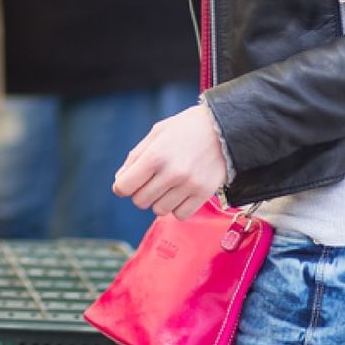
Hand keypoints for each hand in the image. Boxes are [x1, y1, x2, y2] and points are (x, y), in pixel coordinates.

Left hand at [112, 104, 229, 219]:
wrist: (224, 130)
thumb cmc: (186, 129)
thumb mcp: (157, 133)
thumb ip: (135, 157)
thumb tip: (120, 182)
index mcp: (155, 155)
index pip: (124, 187)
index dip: (122, 187)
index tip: (127, 184)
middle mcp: (171, 173)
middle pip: (140, 201)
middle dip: (140, 193)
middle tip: (151, 181)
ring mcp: (189, 186)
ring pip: (159, 211)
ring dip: (159, 201)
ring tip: (168, 185)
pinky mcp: (204, 194)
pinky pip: (180, 215)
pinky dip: (177, 207)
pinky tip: (181, 193)